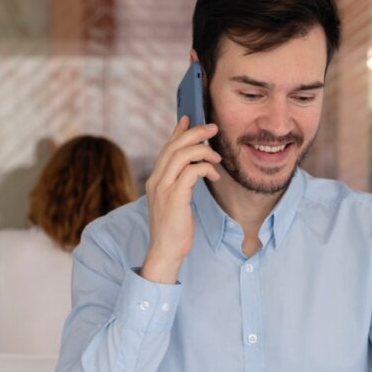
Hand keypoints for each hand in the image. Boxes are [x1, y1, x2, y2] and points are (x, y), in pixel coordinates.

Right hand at [141, 117, 220, 283]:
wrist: (165, 252)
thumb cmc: (173, 230)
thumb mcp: (174, 202)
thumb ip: (179, 184)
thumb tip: (192, 170)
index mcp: (155, 180)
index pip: (166, 147)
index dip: (178, 131)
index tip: (190, 118)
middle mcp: (156, 180)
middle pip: (174, 145)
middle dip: (195, 132)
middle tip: (213, 128)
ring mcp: (163, 188)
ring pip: (182, 154)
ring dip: (203, 150)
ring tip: (217, 157)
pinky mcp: (175, 197)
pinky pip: (192, 172)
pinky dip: (206, 168)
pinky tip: (215, 176)